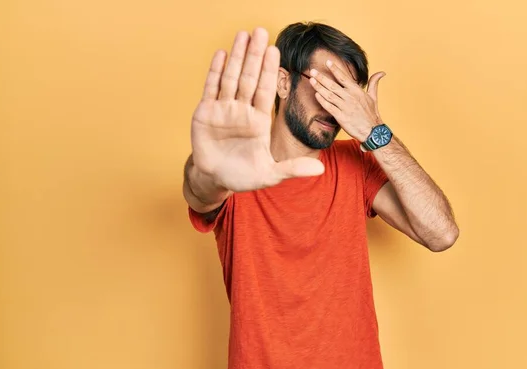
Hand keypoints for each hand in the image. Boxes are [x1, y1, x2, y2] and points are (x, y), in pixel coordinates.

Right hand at [191, 28, 324, 192]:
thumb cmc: (243, 176)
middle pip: (250, 78)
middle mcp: (243, 110)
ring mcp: (224, 109)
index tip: (275, 50)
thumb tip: (320, 169)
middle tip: (261, 31)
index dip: (270, 71)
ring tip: (243, 35)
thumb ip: (293, 169)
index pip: (266, 90)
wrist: (215, 179)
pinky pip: (211, 88)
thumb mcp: (270, 174)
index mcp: (259, 121)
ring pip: (231, 78)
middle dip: (255, 56)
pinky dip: (215, 71)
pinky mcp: (205, 112)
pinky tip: (222, 54)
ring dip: (237, 57)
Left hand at [308, 60, 385, 141]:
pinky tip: (316, 95)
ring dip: (319, 87)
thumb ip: (374, 83)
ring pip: (329, 95)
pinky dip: (322, 101)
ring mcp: (345, 107)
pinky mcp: (341, 117)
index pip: (344, 77)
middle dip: (322, 77)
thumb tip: (381, 73)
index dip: (335, 69)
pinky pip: (329, 107)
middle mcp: (350, 97)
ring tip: (311, 80)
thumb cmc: (371, 114)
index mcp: (357, 91)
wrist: (372, 132)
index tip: (327, 62)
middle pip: (333, 85)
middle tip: (313, 71)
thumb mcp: (373, 97)